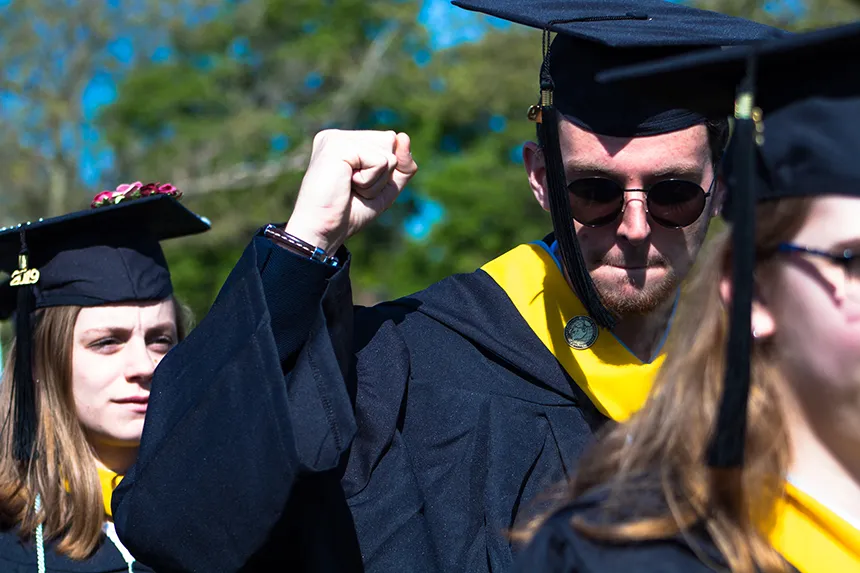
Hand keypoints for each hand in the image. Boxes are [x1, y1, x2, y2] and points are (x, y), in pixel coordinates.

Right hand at [284, 130, 417, 253]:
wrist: (323, 231)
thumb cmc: (350, 212)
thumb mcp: (386, 189)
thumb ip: (403, 165)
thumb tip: (403, 136)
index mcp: (348, 142)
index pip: (390, 143)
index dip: (385, 172)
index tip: (357, 186)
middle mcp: (341, 136)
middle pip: (391, 143)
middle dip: (382, 175)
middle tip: (354, 189)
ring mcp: (337, 138)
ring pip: (388, 153)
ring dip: (375, 181)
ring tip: (350, 188)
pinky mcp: (337, 145)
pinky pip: (380, 161)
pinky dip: (370, 181)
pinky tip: (347, 185)